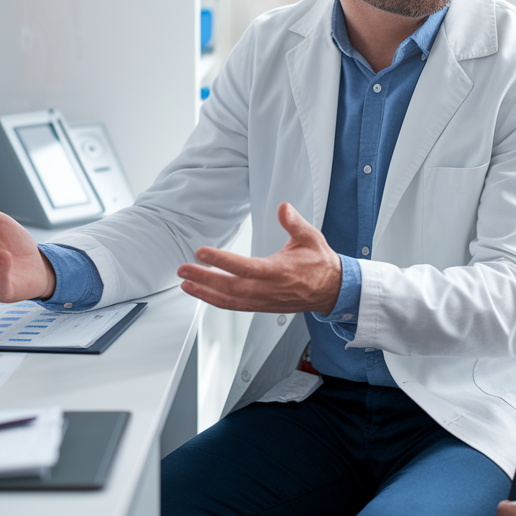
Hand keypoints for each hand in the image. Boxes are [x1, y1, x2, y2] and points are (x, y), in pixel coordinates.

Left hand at [178, 202, 341, 313]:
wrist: (332, 290)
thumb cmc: (319, 264)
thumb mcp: (310, 237)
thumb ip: (294, 222)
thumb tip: (283, 208)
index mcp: (279, 271)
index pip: (244, 267)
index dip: (221, 260)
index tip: (202, 252)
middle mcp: (268, 290)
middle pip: (230, 287)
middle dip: (203, 279)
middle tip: (183, 270)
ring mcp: (264, 301)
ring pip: (229, 301)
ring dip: (204, 293)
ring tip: (185, 284)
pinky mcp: (261, 307)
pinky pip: (235, 307)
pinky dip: (216, 301)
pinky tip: (203, 294)